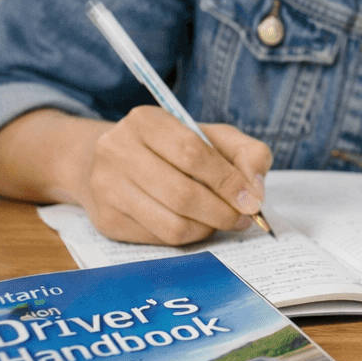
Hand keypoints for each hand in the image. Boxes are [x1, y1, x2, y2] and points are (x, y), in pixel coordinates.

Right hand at [0, 106, 271, 245]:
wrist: (113, 163)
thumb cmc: (174, 149)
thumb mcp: (214, 138)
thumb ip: (247, 154)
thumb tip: (255, 191)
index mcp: (145, 121)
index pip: (192, 153)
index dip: (227, 181)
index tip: (253, 200)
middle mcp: (117, 150)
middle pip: (182, 193)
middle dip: (222, 211)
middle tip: (243, 218)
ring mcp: (107, 187)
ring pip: (171, 224)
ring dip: (207, 228)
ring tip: (221, 221)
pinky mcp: (106, 220)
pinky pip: (159, 239)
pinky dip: (187, 236)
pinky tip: (195, 224)